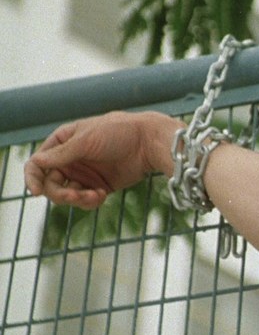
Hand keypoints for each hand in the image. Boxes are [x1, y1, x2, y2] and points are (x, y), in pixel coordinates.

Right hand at [24, 111, 181, 208]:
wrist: (149, 142)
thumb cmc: (118, 133)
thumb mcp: (87, 140)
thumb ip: (62, 153)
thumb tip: (36, 162)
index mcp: (63, 142)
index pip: (38, 163)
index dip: (33, 178)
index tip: (36, 192)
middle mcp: (71, 159)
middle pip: (51, 184)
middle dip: (59, 193)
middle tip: (73, 196)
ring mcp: (85, 174)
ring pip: (67, 195)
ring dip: (76, 199)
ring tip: (94, 196)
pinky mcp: (100, 186)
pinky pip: (86, 200)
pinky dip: (90, 202)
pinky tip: (102, 195)